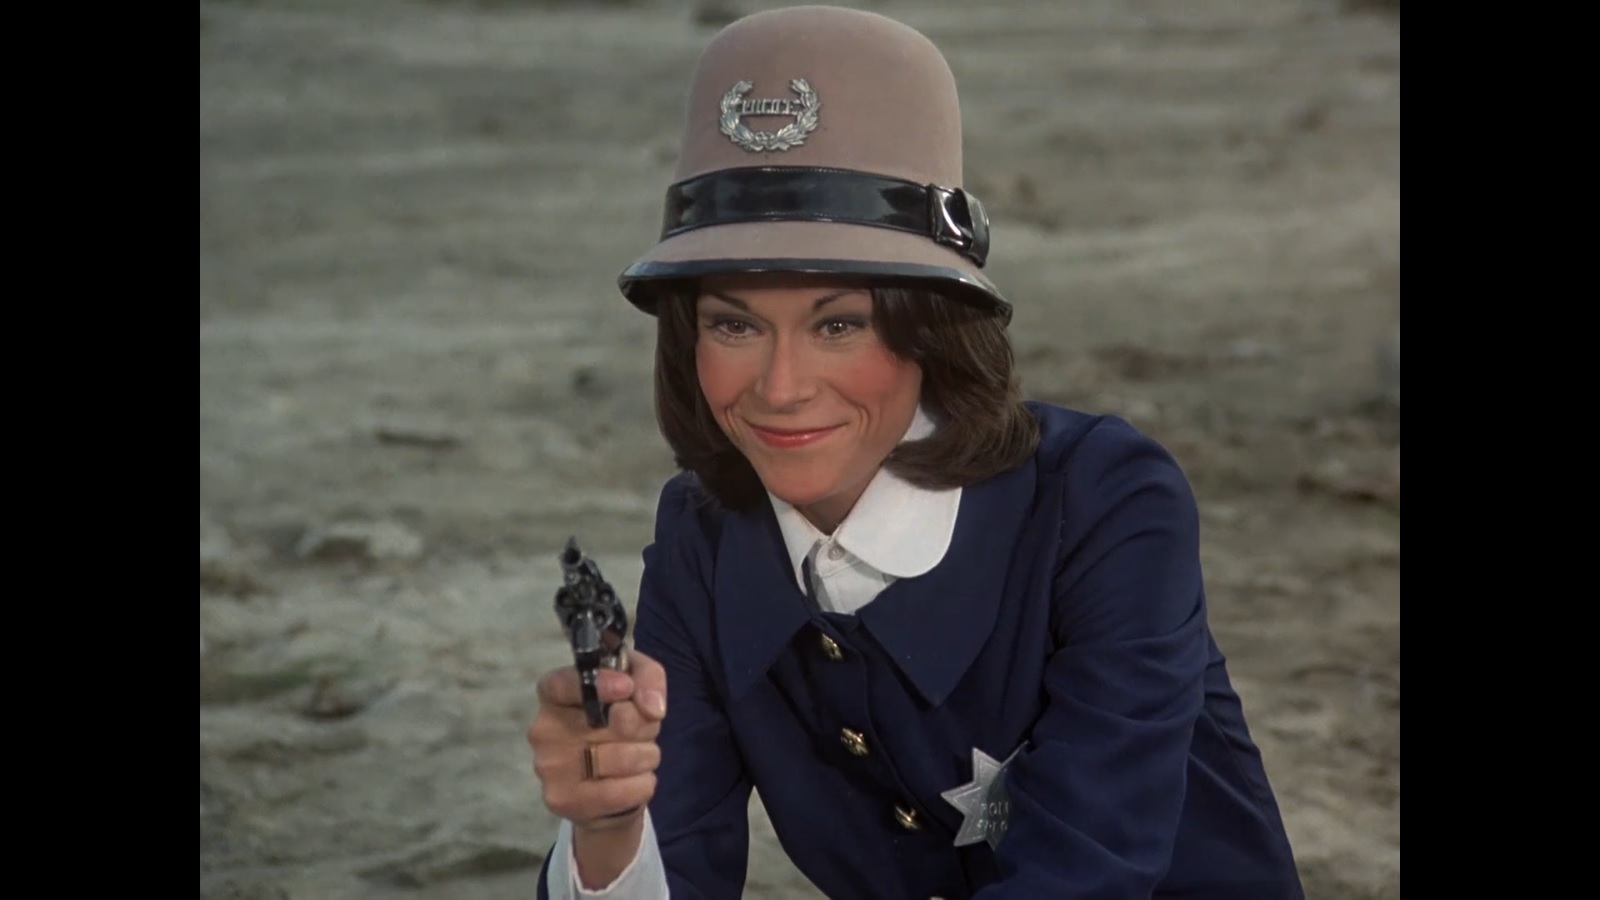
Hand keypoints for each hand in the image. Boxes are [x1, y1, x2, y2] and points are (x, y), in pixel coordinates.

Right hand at [527, 650, 667, 832]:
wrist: (605, 786)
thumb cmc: (618, 722)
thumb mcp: (636, 682)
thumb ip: (647, 678)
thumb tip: (651, 707)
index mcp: (553, 694)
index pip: (566, 684)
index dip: (600, 683)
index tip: (626, 687)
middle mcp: (544, 729)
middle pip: (615, 722)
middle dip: (643, 727)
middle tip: (640, 732)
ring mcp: (550, 767)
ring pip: (624, 758)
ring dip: (648, 756)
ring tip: (639, 756)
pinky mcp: (563, 800)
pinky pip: (625, 791)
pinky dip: (643, 784)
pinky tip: (633, 780)